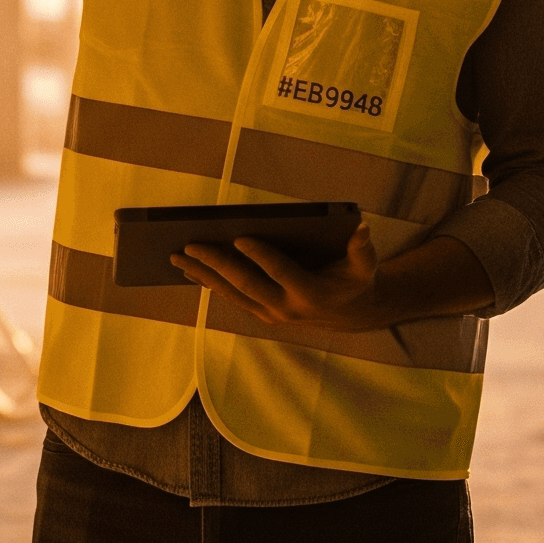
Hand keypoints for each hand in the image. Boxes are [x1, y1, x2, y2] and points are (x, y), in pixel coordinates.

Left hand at [173, 222, 381, 329]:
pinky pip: (231, 298)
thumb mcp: (366, 265)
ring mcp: (270, 313)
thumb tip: (361, 227)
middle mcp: (286, 307)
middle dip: (216, 264)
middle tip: (190, 245)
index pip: (280, 272)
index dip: (260, 256)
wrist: (349, 315)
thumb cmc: (355, 281)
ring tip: (177, 257)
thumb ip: (363, 248)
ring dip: (203, 275)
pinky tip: (190, 270)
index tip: (239, 237)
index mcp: (310, 292)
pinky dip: (209, 283)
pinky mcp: (261, 313)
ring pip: (231, 294)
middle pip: (246, 284)